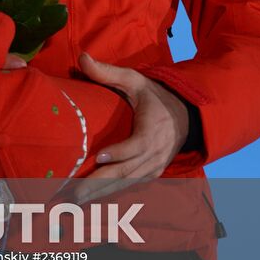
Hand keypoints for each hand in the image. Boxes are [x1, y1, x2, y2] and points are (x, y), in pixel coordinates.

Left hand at [73, 52, 188, 203]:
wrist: (184, 117)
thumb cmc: (155, 97)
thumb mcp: (135, 80)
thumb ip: (108, 72)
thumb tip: (82, 57)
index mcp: (152, 131)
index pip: (136, 145)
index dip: (119, 153)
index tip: (100, 156)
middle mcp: (154, 155)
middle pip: (126, 172)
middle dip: (99, 183)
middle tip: (74, 193)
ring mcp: (152, 168)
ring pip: (125, 184)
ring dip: (100, 194)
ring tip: (75, 202)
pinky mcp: (149, 175)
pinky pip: (129, 187)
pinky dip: (110, 196)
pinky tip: (90, 202)